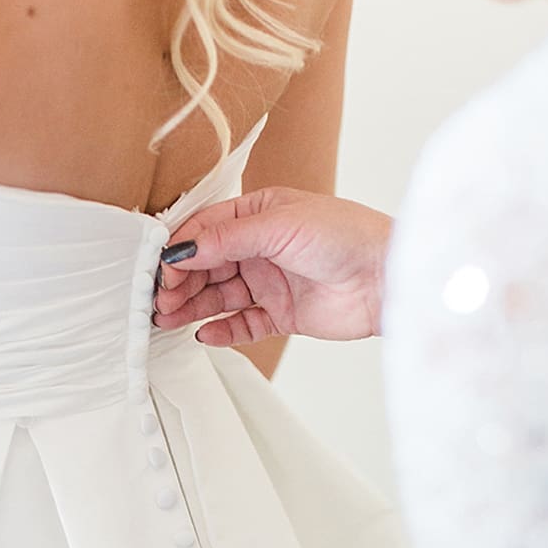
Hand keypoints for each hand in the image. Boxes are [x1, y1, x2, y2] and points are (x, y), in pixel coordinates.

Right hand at [153, 187, 391, 344]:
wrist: (388, 276)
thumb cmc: (347, 235)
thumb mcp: (280, 225)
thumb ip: (227, 238)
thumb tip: (182, 249)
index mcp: (259, 214)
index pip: (206, 230)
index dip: (180, 249)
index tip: (161, 267)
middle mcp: (262, 247)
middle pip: (207, 265)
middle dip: (180, 281)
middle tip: (159, 298)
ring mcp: (271, 281)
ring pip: (219, 295)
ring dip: (192, 306)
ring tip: (168, 317)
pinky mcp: (284, 314)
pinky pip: (244, 323)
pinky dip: (223, 330)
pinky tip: (205, 333)